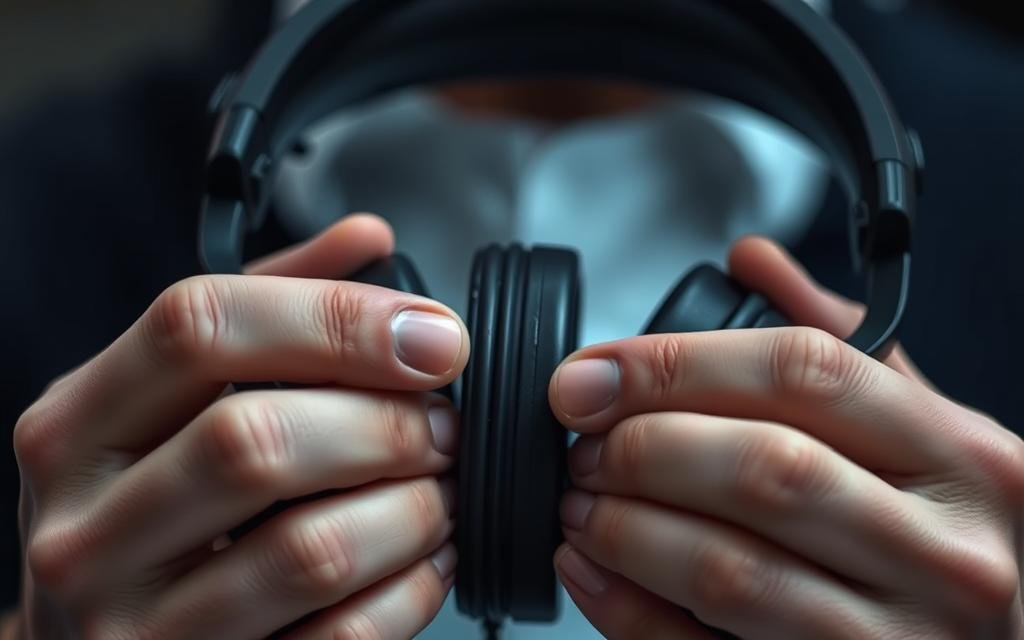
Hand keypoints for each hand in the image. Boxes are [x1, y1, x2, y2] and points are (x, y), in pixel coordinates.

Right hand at [13, 214, 468, 639]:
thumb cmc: (147, 511)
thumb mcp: (173, 399)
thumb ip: (270, 305)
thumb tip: (364, 238)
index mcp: (79, 423)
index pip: (200, 326)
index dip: (337, 319)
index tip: (432, 336)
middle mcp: (85, 524)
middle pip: (259, 440)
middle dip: (387, 425)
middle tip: (446, 425)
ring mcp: (135, 623)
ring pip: (311, 549)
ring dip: (413, 509)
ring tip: (443, 488)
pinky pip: (340, 638)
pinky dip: (410, 592)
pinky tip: (428, 560)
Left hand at [548, 237, 1022, 638]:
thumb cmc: (955, 535)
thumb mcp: (928, 432)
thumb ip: (843, 344)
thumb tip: (753, 262)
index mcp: (964, 458)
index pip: (805, 373)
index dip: (677, 363)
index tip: (595, 373)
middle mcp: (946, 552)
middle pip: (761, 469)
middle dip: (644, 448)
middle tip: (587, 444)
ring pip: (729, 571)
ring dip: (625, 529)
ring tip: (581, 502)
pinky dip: (629, 611)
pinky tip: (592, 573)